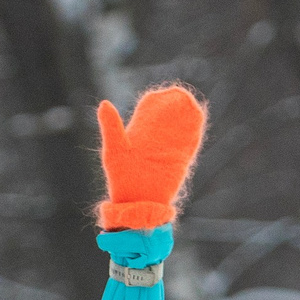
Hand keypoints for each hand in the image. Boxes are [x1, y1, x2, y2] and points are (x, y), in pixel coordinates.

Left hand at [96, 84, 207, 230]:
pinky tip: (195, 120)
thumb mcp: (114, 150)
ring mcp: (169, 151)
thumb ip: (111, 128)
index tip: (162, 94)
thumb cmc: (121, 180)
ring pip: (181, 128)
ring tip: (188, 106)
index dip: (159, 100)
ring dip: (187, 116)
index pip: (151, 111)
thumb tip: (104, 102)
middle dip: (176, 106)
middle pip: (169, 117)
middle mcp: (155, 142)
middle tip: (179, 97)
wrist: (137, 205)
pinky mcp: (180, 162)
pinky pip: (190, 143)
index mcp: (138, 137)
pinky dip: (193, 130)